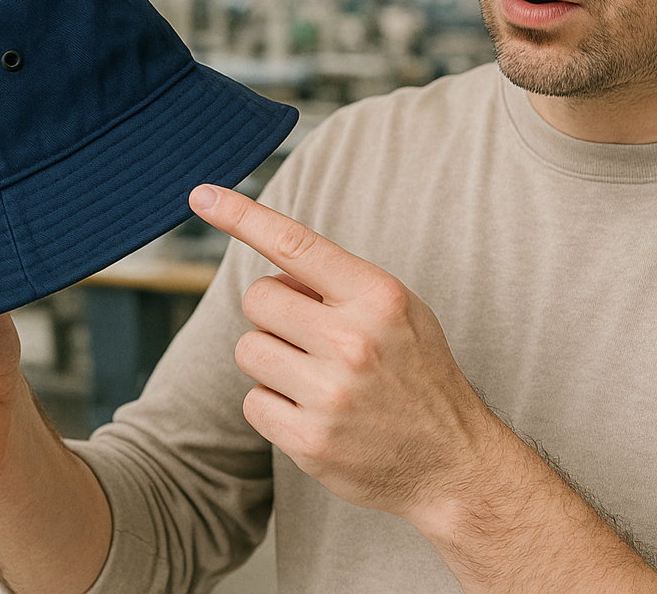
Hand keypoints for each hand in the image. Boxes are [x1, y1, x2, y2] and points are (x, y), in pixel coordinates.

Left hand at [189, 184, 499, 526]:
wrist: (453, 462)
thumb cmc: (419, 375)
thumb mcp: (399, 312)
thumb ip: (340, 286)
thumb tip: (274, 274)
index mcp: (377, 297)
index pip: (296, 242)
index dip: (242, 215)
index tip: (203, 194)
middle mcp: (353, 340)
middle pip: (257, 299)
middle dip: (272, 315)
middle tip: (308, 337)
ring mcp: (330, 393)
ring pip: (248, 350)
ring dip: (270, 362)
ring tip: (315, 379)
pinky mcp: (310, 441)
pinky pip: (252, 403)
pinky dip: (274, 407)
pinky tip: (313, 414)